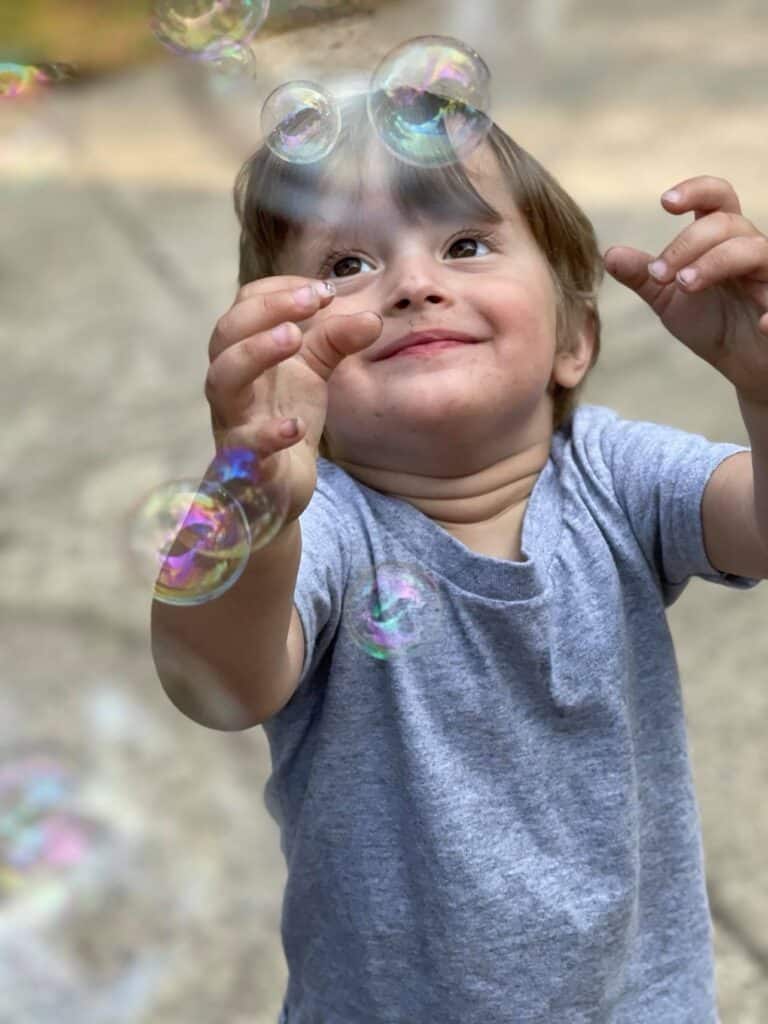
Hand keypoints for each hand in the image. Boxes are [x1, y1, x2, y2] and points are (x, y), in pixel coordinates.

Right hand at [205, 275, 381, 524]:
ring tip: (293, 337)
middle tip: (311, 303)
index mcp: (245, 355)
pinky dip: (268, 434)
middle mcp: (231, 384)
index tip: (322, 291)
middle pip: (225, 334)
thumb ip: (336, 342)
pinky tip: (296, 425)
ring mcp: (233, 422)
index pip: (244, 306)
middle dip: (266, 311)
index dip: (278, 291)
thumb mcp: (312, 375)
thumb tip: (372, 318)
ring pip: (222, 380)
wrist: (274, 491)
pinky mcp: (242, 464)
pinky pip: (245, 446)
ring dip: (254, 352)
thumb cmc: (283, 421)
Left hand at [604, 175, 767, 402]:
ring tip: (683, 284)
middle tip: (658, 274)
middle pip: (727, 224)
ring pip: (754, 251)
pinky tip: (761, 324)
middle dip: (688, 244)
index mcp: (724, 241)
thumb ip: (644, 276)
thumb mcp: (670, 300)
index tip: (665, 202)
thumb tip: (609, 254)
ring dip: (715, 262)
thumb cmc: (713, 324)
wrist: (743, 365)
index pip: (717, 199)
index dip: (696, 191)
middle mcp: (752, 250)